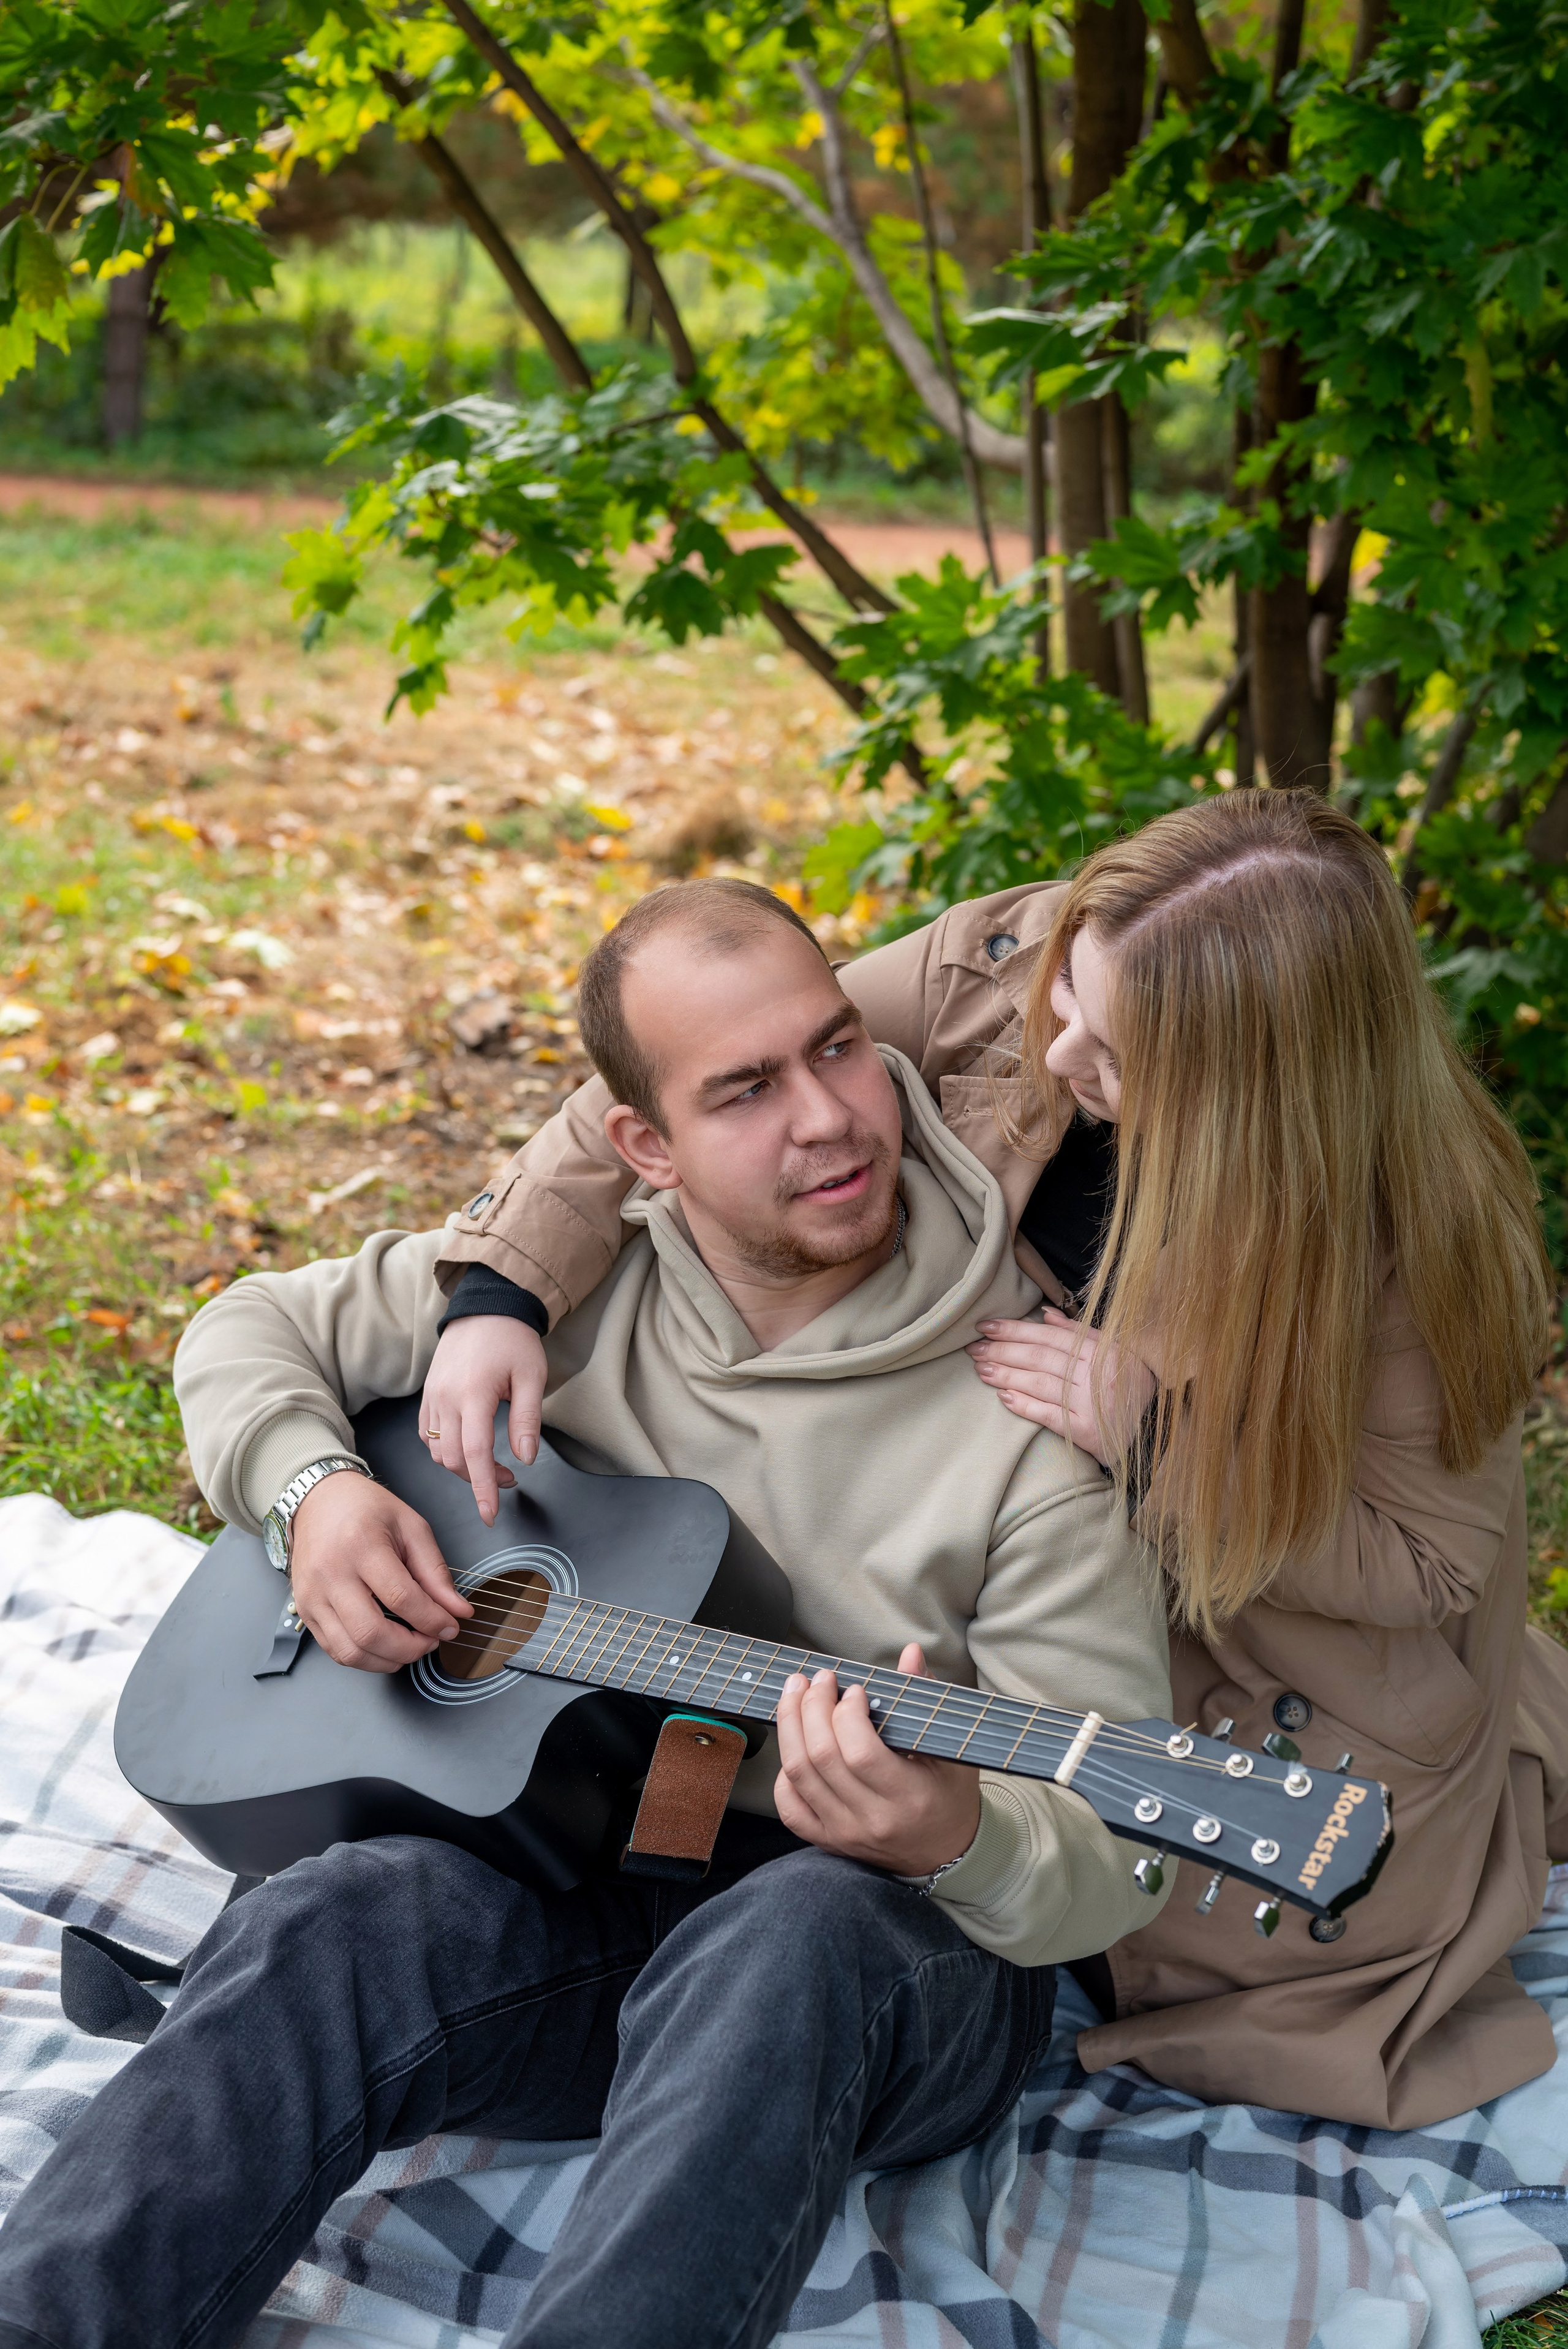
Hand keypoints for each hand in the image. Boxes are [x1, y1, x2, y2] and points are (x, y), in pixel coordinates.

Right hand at [288, 1471, 472, 1673]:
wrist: (318, 1501)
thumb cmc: (366, 1510)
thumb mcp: (411, 1527)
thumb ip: (435, 1572)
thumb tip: (458, 1610)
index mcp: (361, 1545)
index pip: (401, 1598)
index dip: (432, 1620)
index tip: (451, 1626)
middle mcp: (331, 1573)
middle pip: (371, 1632)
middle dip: (410, 1648)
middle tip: (431, 1641)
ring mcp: (312, 1596)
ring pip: (350, 1651)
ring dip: (388, 1660)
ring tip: (410, 1646)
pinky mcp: (305, 1610)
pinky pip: (335, 1650)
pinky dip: (365, 1658)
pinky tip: (385, 1646)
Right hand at [418, 1315, 548, 1525]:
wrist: (485, 1307)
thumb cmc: (512, 1340)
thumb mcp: (532, 1376)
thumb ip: (527, 1420)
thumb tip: (525, 1458)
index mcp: (473, 1394)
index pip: (474, 1454)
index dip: (483, 1488)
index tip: (490, 1514)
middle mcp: (446, 1398)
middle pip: (452, 1459)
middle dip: (478, 1480)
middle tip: (509, 1479)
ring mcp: (432, 1396)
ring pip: (436, 1451)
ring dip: (461, 1467)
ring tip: (491, 1465)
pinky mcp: (427, 1394)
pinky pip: (426, 1435)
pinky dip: (444, 1450)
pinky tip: (466, 1447)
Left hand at [773, 1641, 980, 1877]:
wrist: (948, 1855)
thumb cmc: (951, 1797)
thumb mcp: (950, 1749)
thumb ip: (925, 1699)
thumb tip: (910, 1654)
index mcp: (907, 1797)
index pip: (860, 1752)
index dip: (847, 1713)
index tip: (856, 1690)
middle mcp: (871, 1820)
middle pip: (821, 1758)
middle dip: (811, 1707)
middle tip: (819, 1679)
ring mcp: (844, 1833)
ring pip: (798, 1776)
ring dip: (789, 1727)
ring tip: (795, 1695)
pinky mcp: (828, 1841)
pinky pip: (790, 1808)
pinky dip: (783, 1774)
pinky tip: (794, 1746)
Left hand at [966, 1308, 1154, 1466]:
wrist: (1156, 1429)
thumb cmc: (1130, 1385)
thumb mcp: (1114, 1351)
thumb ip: (1079, 1333)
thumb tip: (1046, 1313)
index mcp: (1102, 1351)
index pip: (1050, 1336)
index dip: (1015, 1329)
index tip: (987, 1326)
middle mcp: (1096, 1375)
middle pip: (1040, 1358)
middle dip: (1003, 1351)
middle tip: (974, 1348)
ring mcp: (1091, 1404)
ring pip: (1041, 1384)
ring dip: (1006, 1375)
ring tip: (981, 1370)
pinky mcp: (1087, 1432)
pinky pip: (1049, 1415)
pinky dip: (1024, 1405)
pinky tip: (1003, 1398)